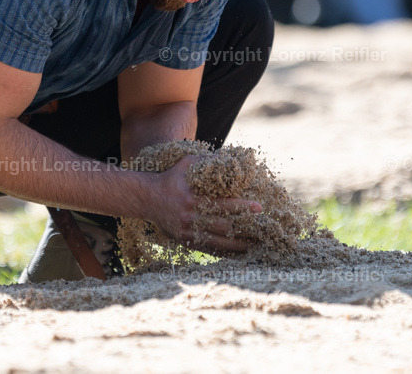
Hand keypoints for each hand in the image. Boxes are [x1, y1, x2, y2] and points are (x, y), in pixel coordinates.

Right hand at [147, 156, 261, 253]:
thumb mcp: (188, 163)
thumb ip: (209, 161)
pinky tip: (237, 251)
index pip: (223, 205)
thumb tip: (232, 159)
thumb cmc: (172, 177)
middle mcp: (189, 218)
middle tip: (264, 230)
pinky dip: (224, 251)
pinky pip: (207, 249)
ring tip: (255, 244)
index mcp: (192, 199)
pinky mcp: (184, 241)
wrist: (147, 198)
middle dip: (245, 228)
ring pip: (217, 242)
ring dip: (238, 244)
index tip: (259, 208)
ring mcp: (186, 232)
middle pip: (223, 226)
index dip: (242, 207)